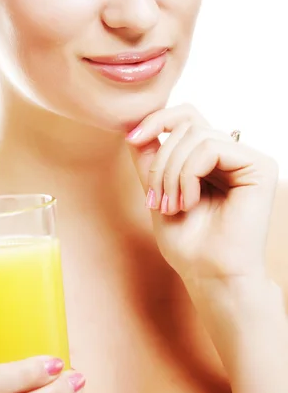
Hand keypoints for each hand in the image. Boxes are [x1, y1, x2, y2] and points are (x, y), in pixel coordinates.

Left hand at [125, 104, 278, 283]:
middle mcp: (231, 154)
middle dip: (160, 161)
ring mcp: (246, 159)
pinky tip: (190, 202)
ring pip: (194, 134)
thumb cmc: (187, 241)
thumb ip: (149, 156)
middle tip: (156, 200)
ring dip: (171, 172)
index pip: (184, 117)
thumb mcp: (156, 189)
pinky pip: (210, 147)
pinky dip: (188, 174)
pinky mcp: (260, 166)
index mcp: (209, 157)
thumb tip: (134, 124)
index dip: (156, 120)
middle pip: (185, 124)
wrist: (209, 274)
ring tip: (171, 205)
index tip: (132, 139)